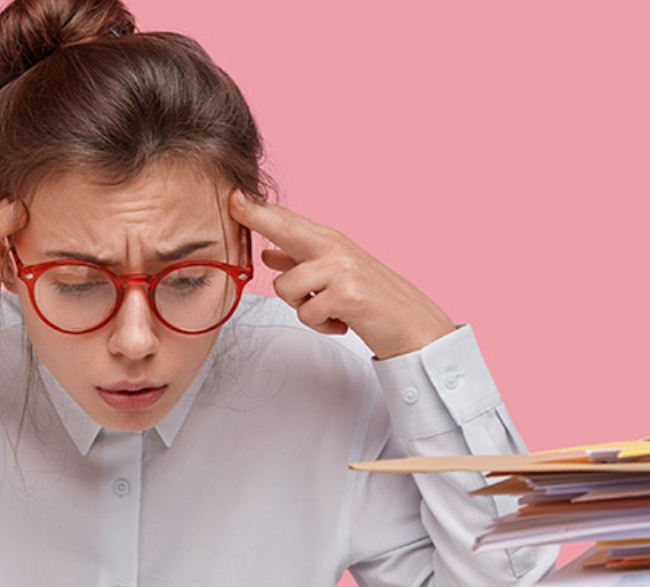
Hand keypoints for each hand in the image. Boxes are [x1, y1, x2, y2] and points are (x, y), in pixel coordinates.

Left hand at [229, 191, 453, 359]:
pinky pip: (308, 314)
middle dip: (257, 217)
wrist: (415, 326)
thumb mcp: (337, 276)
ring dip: (303, 308)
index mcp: (331, 241)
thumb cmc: (376, 301)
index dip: (258, 209)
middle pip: (285, 229)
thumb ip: (302, 262)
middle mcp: (336, 248)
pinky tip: (342, 322)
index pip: (289, 221)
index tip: (234, 196)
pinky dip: (322, 325)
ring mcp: (342, 270)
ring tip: (329, 310)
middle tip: (234, 203)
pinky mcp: (348, 296)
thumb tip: (268, 253)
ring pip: (286, 288)